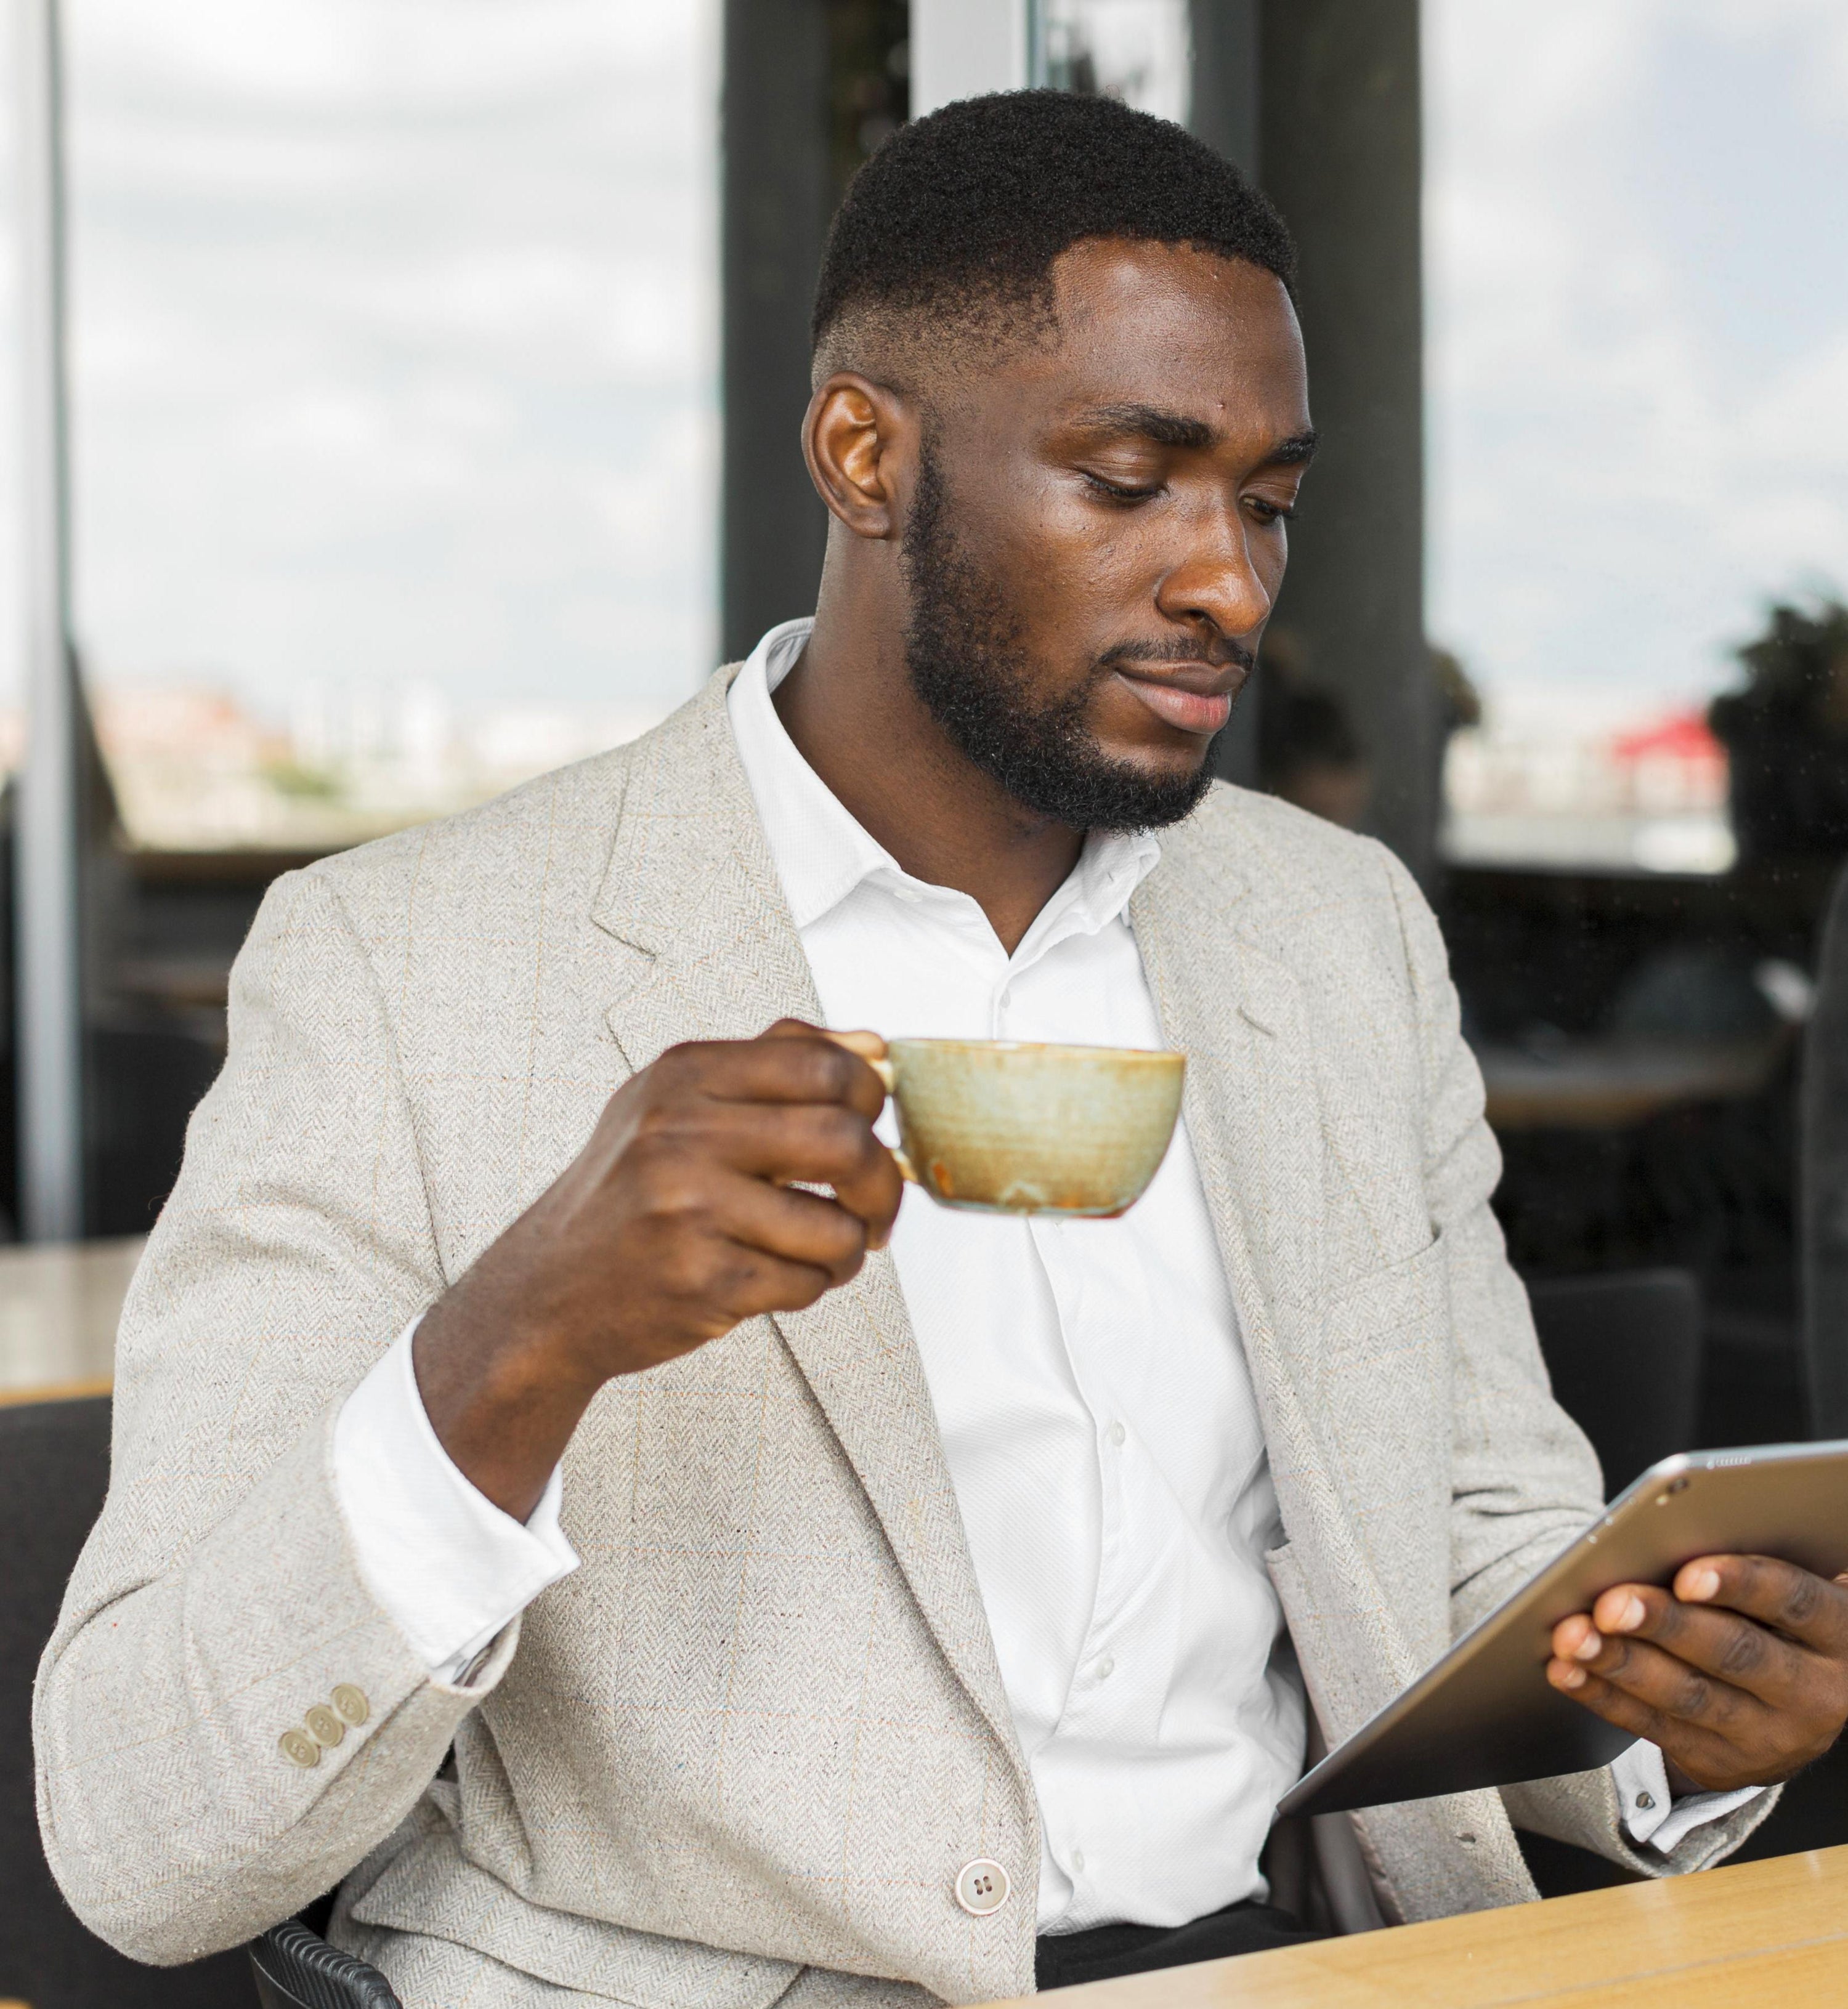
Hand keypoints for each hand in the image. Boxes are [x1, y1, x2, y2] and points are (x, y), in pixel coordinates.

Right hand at [414, 1020, 903, 1516]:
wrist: (549, 1289)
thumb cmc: (628, 1193)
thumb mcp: (678, 1102)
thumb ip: (775, 1063)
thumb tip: (872, 1046)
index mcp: (685, 1076)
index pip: (822, 1066)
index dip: (872, 1098)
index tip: (873, 1127)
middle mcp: (682, 1133)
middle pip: (845, 1140)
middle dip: (882, 1183)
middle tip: (874, 1206)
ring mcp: (689, 1208)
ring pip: (837, 1225)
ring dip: (849, 1247)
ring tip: (823, 1251)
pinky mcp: (701, 1279)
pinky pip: (806, 1282)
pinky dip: (810, 1286)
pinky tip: (777, 1277)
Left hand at [1547, 1555, 1847, 1792]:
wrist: (1794, 1708)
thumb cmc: (1776, 1619)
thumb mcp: (1785, 1598)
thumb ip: (1745, 1573)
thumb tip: (1665, 1537)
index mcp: (1836, 1634)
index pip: (1794, 1602)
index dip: (1742, 1585)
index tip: (1687, 1573)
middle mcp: (1814, 1693)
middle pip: (1733, 1652)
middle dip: (1665, 1626)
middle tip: (1610, 1604)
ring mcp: (1769, 1737)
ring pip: (1689, 1696)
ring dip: (1622, 1663)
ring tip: (1572, 1634)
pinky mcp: (1722, 1764)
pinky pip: (1655, 1728)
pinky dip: (1604, 1695)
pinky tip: (1567, 1670)